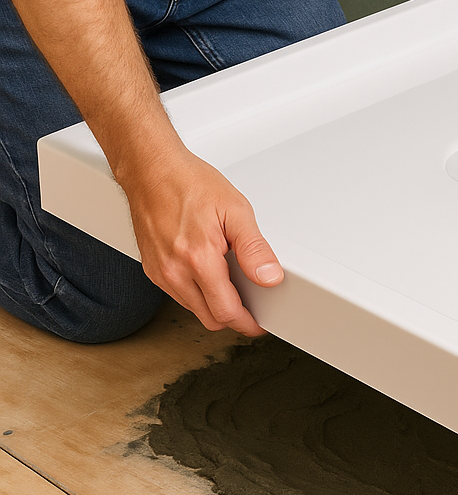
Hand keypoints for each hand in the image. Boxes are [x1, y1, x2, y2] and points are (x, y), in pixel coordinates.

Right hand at [119, 147, 282, 335]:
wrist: (151, 170)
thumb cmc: (190, 184)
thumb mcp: (235, 210)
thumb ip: (254, 248)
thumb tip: (269, 277)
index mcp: (198, 259)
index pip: (226, 311)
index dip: (247, 323)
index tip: (259, 323)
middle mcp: (174, 272)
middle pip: (209, 318)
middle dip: (233, 317)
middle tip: (252, 308)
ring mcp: (160, 273)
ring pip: (194, 309)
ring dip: (214, 306)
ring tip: (233, 285)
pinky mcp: (152, 270)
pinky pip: (179, 295)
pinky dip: (198, 293)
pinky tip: (209, 274)